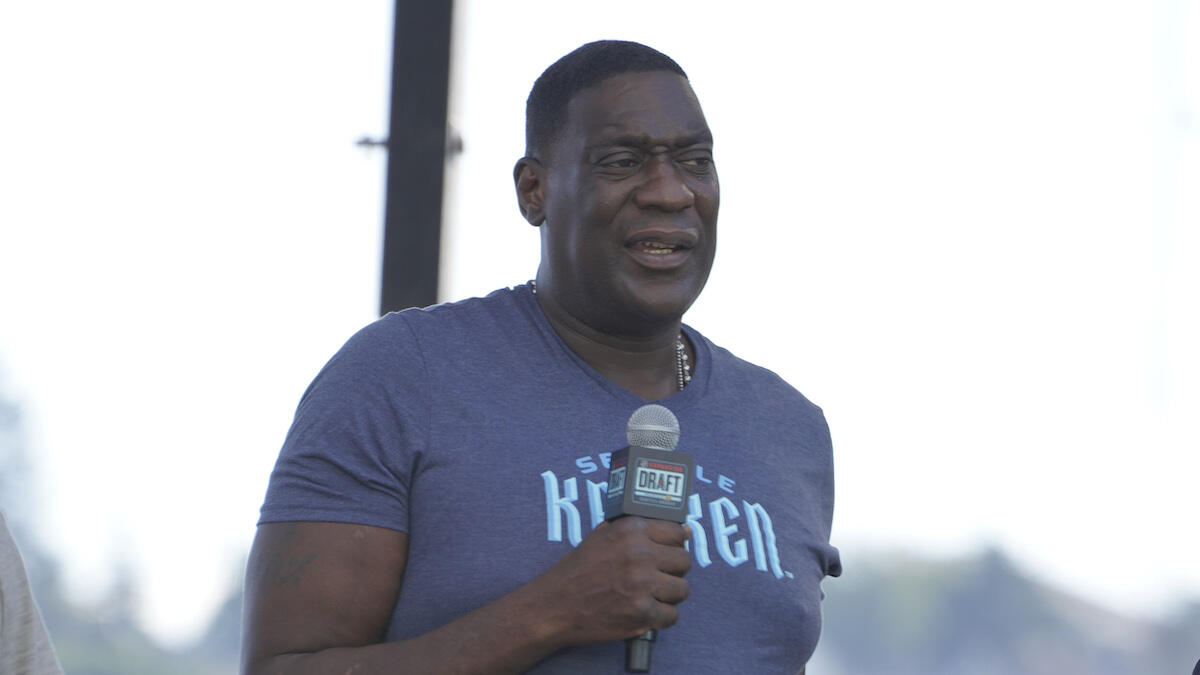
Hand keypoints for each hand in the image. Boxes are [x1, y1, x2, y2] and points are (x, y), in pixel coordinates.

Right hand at [532, 516, 691, 646]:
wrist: (555, 605)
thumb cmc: (580, 570)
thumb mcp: (604, 535)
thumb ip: (641, 530)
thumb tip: (685, 530)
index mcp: (632, 530)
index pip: (678, 533)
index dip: (673, 545)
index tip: (666, 553)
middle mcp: (640, 554)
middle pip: (684, 561)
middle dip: (673, 570)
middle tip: (656, 577)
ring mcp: (642, 584)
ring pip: (683, 589)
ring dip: (669, 595)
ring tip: (650, 595)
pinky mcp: (642, 613)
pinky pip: (672, 615)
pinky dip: (660, 617)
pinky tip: (644, 612)